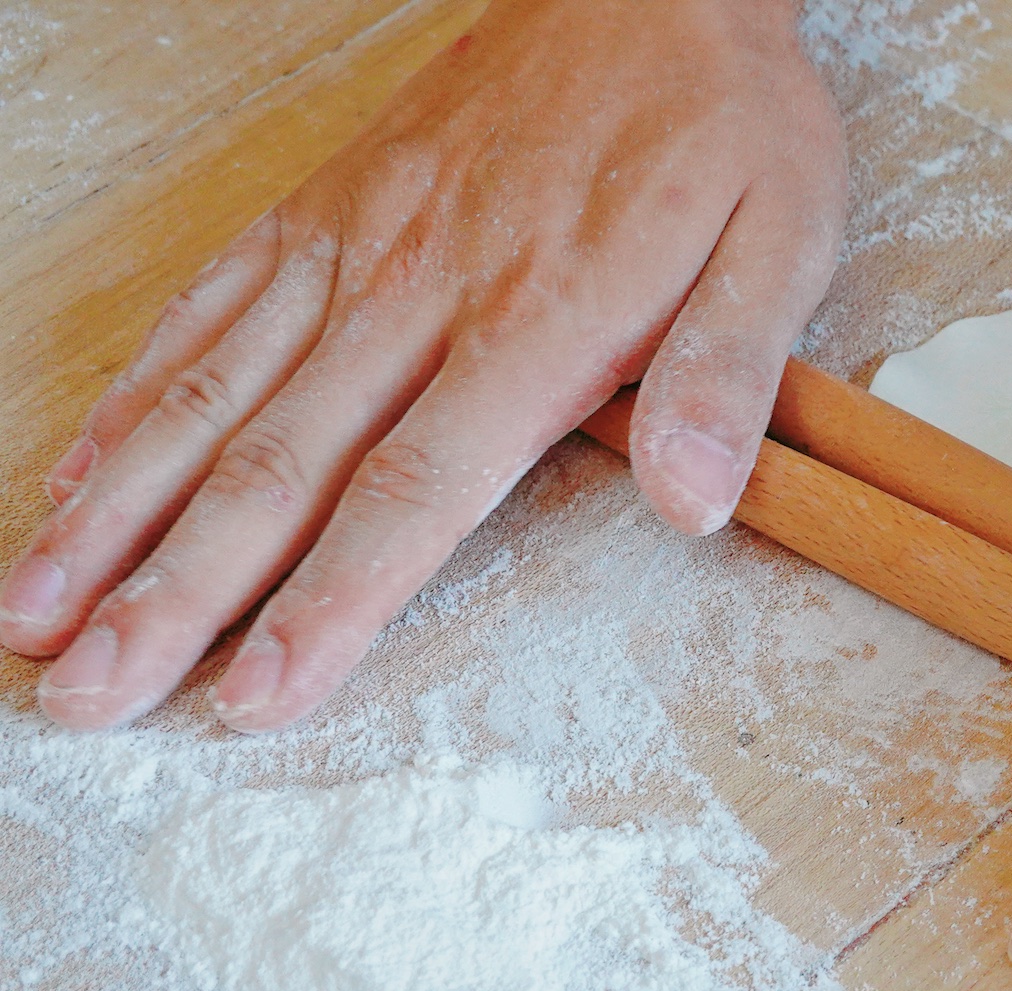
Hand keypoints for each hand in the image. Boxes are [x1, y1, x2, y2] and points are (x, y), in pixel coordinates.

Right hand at [0, 0, 845, 730]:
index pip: (410, 491)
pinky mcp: (329, 202)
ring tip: (35, 607)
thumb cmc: (722, 120)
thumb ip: (727, 372)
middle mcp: (421, 291)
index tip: (250, 694)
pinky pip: (211, 299)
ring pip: (211, 390)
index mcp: (537, 323)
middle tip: (85, 691)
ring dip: (118, 508)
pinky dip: (135, 386)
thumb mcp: (782, 239)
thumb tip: (696, 503)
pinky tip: (77, 462)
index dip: (328, 600)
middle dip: (176, 592)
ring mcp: (358, 242)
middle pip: (277, 465)